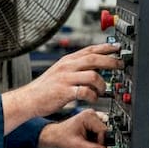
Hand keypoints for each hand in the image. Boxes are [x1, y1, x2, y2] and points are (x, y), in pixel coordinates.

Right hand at [0, 43, 121, 131]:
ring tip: (103, 90)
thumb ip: (75, 67)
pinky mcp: (64, 92)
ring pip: (93, 76)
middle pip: (94, 59)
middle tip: (120, 65)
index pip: (90, 49)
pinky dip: (93, 96)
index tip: (117, 47)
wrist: (28, 99)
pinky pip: (86, 92)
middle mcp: (67, 67)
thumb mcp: (59, 72)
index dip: (106, 47)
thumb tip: (94, 66)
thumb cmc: (44, 88)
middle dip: (111, 61)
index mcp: (67, 61)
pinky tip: (92, 99)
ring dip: (102, 84)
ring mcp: (65, 79)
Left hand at [38, 109, 109, 147]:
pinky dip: (96, 140)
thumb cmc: (62, 137)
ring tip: (87, 143)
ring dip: (98, 141)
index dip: (101, 142)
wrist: (55, 136)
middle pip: (105, 132)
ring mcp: (93, 118)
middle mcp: (92, 114)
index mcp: (88, 116)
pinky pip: (101, 134)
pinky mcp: (93, 123)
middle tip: (90, 147)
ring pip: (104, 134)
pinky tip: (88, 141)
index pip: (104, 131)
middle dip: (99, 142)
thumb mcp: (77, 146)